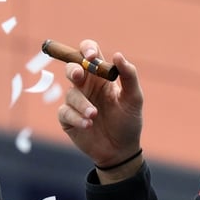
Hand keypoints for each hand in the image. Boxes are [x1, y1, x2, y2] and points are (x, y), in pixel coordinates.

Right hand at [58, 40, 143, 176]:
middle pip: (72, 67)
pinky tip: (88, 125)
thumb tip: (118, 55)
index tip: (91, 56)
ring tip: (94, 115)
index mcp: (102, 77)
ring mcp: (76, 102)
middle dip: (73, 69)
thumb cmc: (129, 121)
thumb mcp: (134, 98)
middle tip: (78, 75)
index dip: (87, 49)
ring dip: (82, 103)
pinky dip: (76, 117)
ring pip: (70, 93)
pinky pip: (65, 112)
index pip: (89, 54)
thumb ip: (129, 76)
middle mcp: (87, 86)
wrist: (121, 150)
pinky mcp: (68, 118)